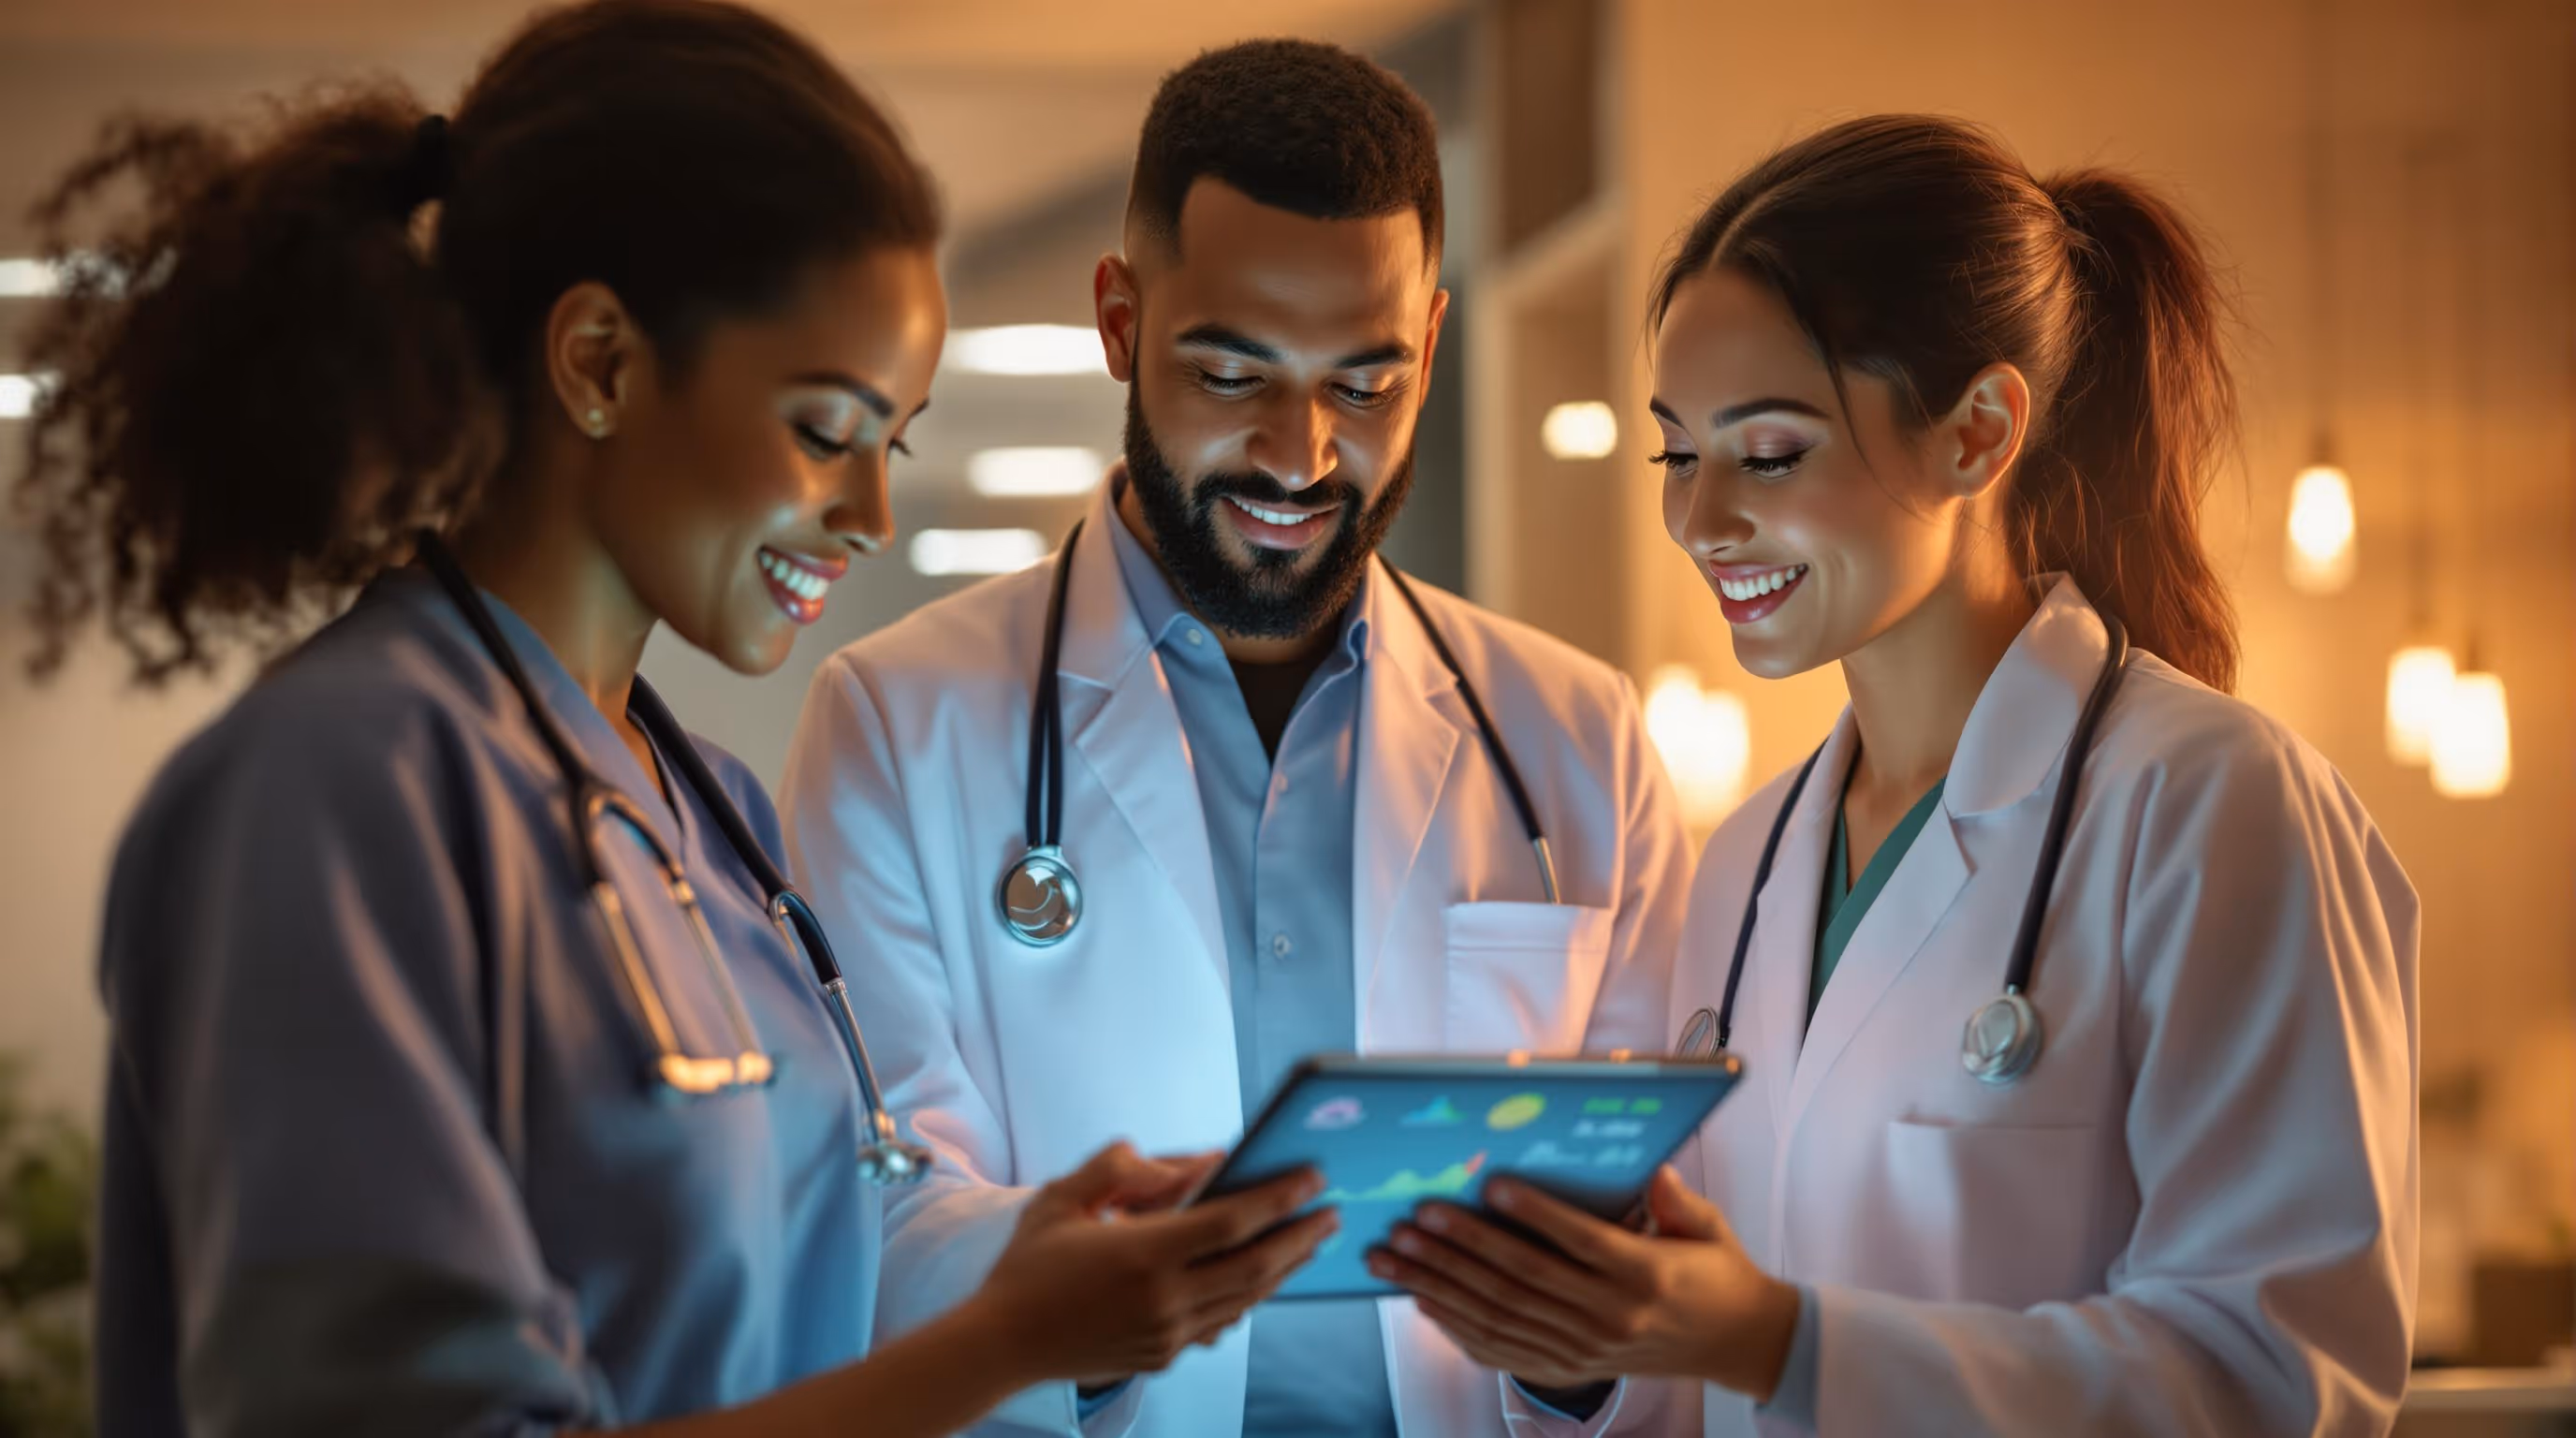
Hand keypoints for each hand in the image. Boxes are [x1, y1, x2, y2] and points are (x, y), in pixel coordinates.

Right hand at [970, 1142, 1336, 1387]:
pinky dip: (1249, 1296)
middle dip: (1300, 1236)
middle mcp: (1164, 1299)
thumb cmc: (1030, 1263)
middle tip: (1332, 1211)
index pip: (1231, 1222)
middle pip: (1255, 1265)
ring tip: (1310, 1240)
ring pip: (1246, 1299)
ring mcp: (1167, 1334)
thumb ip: (1121, 1168)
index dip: (1278, 1197)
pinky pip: (1221, 1322)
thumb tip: (1187, 1161)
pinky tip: (1263, 1277)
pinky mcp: (1163, 1355)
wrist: (1001, 1343)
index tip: (1313, 1176)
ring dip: (1284, 1268)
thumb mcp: (1063, 1198)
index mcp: (1142, 1254)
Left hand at [1366, 1166, 1798, 1397]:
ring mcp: (1586, 1349)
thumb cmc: (1715, 1272)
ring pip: (1502, 1316)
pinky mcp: (1570, 1368)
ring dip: (1442, 1284)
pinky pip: (1503, 1351)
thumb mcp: (1709, 1228)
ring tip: (1396, 1256)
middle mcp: (1611, 1316)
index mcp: (1645, 1274)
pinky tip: (1422, 1301)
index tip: (1490, 1183)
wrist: (1736, 1344)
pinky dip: (1458, 1328)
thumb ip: (1677, 1201)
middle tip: (1414, 1218)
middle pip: (1524, 1280)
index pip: (1579, 1241)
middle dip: (1462, 1247)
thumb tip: (1654, 1171)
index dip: (1533, 1213)